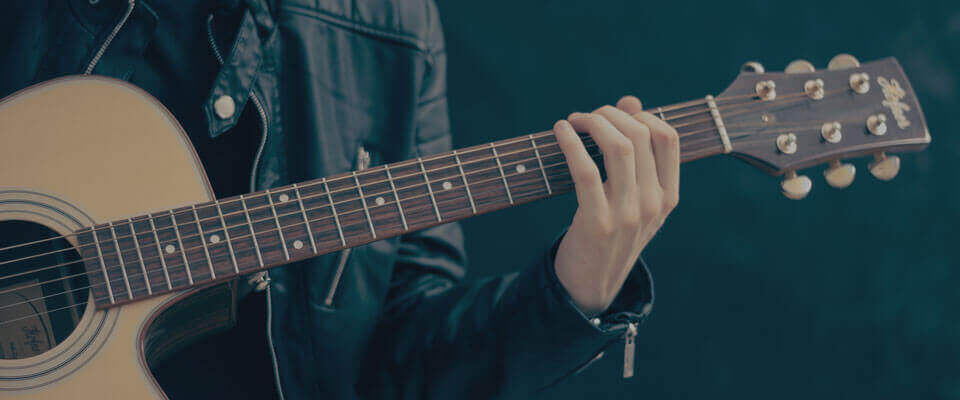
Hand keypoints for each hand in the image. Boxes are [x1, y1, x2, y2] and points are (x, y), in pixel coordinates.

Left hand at [553, 96, 678, 316]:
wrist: (591, 285)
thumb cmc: (609, 233)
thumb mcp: (632, 197)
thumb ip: (636, 153)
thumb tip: (630, 102)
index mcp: (668, 197)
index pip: (668, 138)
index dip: (641, 115)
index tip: (616, 115)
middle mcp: (654, 204)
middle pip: (640, 135)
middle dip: (609, 114)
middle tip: (586, 116)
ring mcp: (628, 214)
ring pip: (618, 147)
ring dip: (592, 122)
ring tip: (573, 121)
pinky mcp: (597, 222)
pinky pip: (585, 170)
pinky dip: (570, 143)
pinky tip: (560, 131)